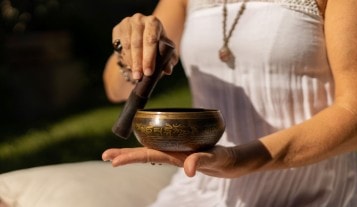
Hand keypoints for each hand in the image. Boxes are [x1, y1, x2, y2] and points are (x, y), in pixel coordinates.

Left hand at [102, 146, 242, 177]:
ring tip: (115, 153)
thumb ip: (202, 162)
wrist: (229, 161)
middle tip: (104, 156)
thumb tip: (188, 170)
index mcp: (175, 157)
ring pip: (150, 149)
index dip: (130, 157)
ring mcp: (175, 150)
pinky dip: (149, 141)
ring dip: (133, 150)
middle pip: (144, 154)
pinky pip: (161, 143)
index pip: (148, 156)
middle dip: (125, 155)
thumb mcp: (214, 159)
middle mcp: (171, 154)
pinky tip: (144, 140)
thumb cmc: (222, 160)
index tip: (111, 161)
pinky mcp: (180, 146)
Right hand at [113, 13, 177, 79]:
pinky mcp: (118, 29)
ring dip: (131, 62)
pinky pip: (120, 46)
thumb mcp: (166, 54)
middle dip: (139, 62)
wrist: (142, 41)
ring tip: (136, 74)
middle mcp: (139, 19)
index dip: (149, 57)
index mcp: (154, 22)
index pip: (151, 40)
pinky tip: (130, 65)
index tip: (149, 72)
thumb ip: (169, 61)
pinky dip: (125, 58)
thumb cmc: (157, 47)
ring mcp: (127, 23)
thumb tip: (168, 70)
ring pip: (127, 46)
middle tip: (139, 76)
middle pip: (137, 43)